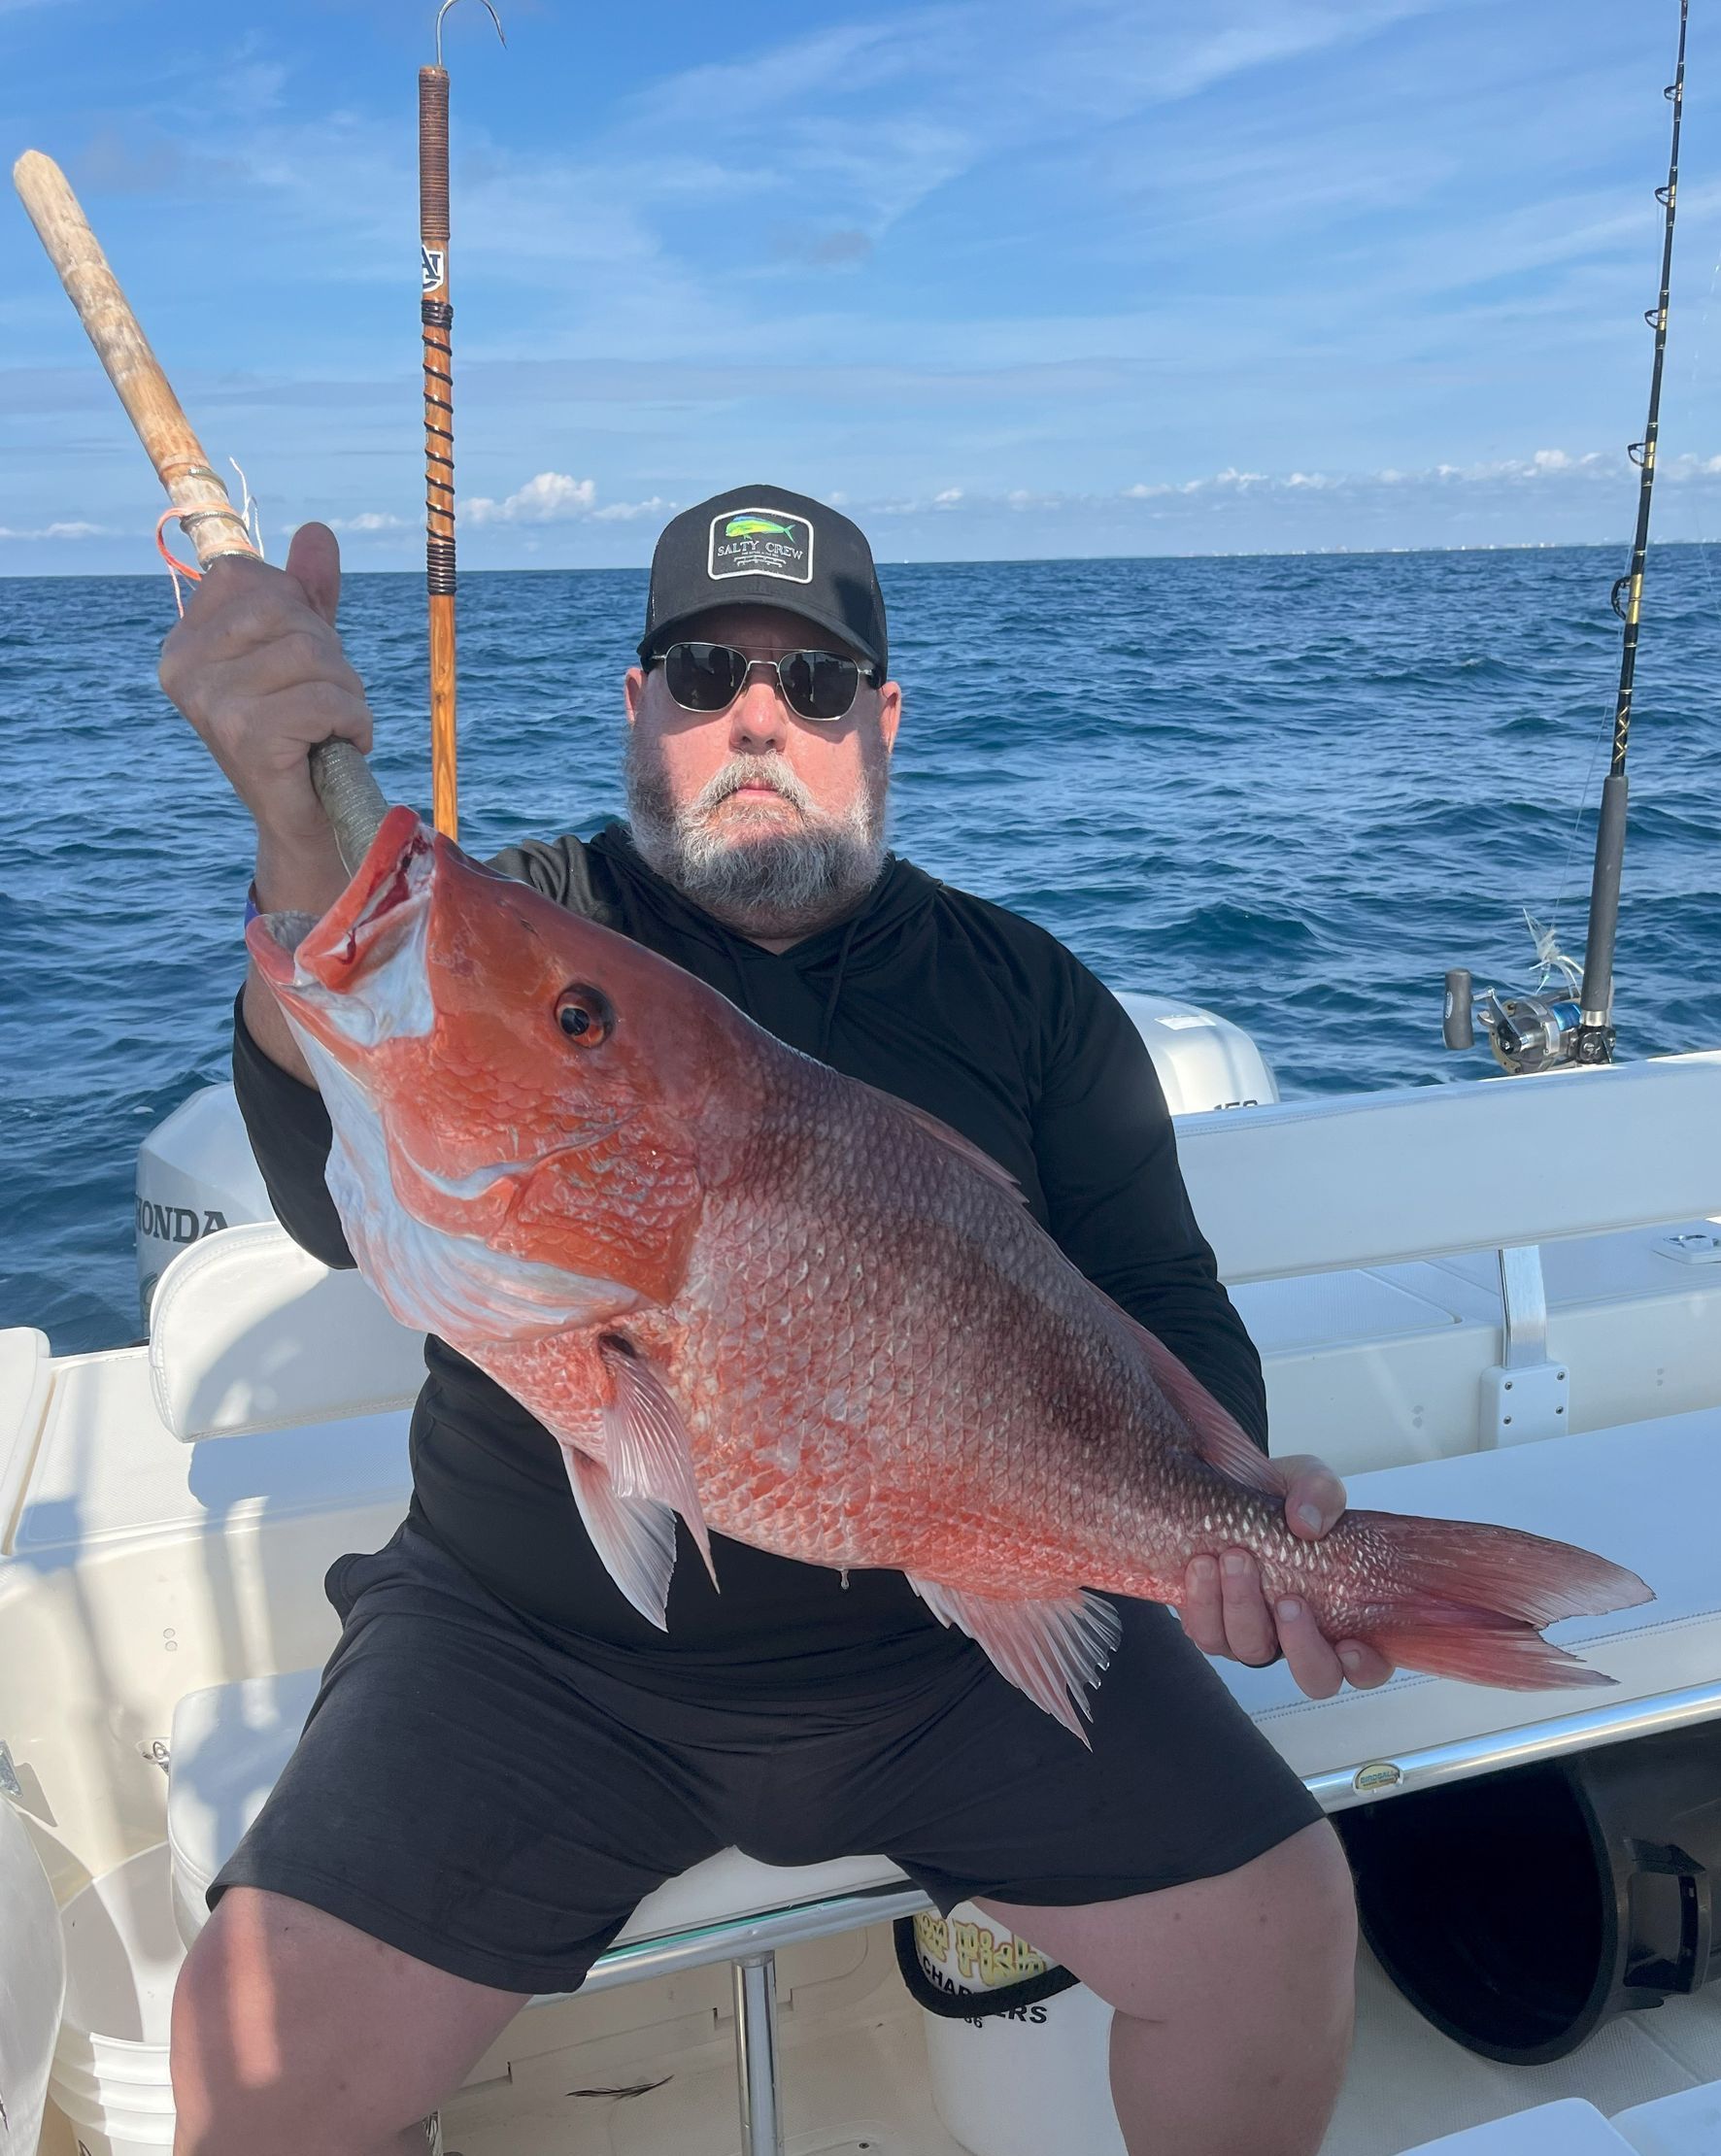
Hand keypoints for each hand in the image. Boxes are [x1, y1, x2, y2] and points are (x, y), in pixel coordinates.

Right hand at [159, 522, 370, 867]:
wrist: (306, 823)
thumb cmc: (303, 736)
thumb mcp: (304, 655)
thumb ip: (306, 596)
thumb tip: (316, 533)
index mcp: (185, 642)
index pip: (250, 577)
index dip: (298, 613)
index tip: (301, 665)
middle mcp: (183, 667)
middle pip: (285, 613)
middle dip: (329, 655)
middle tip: (326, 703)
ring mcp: (209, 701)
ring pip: (313, 655)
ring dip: (346, 692)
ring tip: (333, 727)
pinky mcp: (245, 735)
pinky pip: (326, 699)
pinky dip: (353, 721)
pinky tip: (338, 746)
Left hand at [1177, 1453, 1395, 1698]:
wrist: (1227, 1486)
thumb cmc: (1283, 1500)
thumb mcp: (1310, 1482)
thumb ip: (1320, 1494)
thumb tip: (1307, 1523)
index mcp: (1342, 1613)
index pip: (1367, 1665)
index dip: (1365, 1667)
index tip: (1351, 1645)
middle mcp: (1300, 1636)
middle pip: (1314, 1677)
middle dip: (1301, 1645)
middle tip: (1289, 1599)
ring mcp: (1253, 1635)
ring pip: (1248, 1651)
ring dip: (1242, 1609)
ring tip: (1234, 1558)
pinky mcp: (1211, 1624)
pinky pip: (1204, 1633)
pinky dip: (1202, 1601)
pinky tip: (1201, 1566)